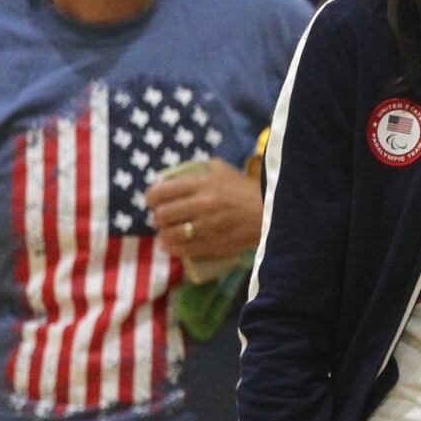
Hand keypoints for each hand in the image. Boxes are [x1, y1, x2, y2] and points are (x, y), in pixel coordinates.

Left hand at [145, 158, 261, 261]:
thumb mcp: (222, 170)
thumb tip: (179, 175)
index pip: (162, 191)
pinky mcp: (213, 245)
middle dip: (158, 217)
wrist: (270, 212)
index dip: (150, 198)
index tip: (151, 201)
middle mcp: (201, 205)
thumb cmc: (244, 189)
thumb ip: (200, 170)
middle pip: (162, 215)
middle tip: (162, 218)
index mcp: (201, 184)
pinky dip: (172, 248)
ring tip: (165, 233)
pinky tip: (170, 246)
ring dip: (164, 234)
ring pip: (170, 235)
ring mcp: (207, 227)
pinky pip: (184, 250)